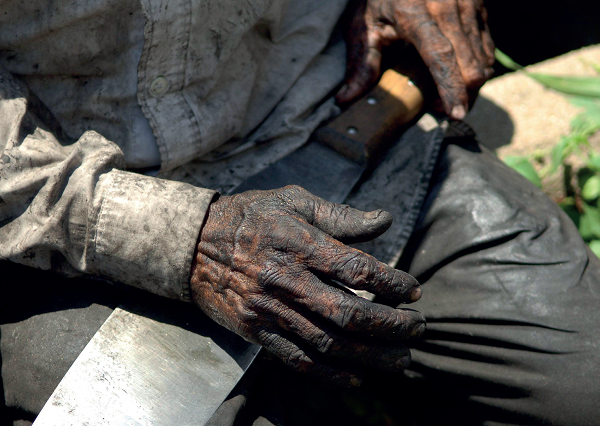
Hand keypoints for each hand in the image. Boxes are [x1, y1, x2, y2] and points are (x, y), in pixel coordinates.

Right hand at [190, 186, 424, 385]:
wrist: (192, 244)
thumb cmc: (249, 217)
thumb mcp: (292, 201)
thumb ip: (340, 215)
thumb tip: (385, 220)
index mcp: (299, 244)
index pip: (357, 270)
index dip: (392, 284)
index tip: (413, 291)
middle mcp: (286, 280)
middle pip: (348, 314)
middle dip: (391, 326)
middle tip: (417, 329)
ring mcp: (269, 310)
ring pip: (328, 343)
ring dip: (370, 355)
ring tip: (400, 359)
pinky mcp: (256, 330)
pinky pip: (297, 359)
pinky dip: (330, 373)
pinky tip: (356, 376)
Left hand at [336, 0, 494, 119]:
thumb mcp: (364, 26)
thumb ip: (360, 64)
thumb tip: (345, 99)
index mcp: (416, 14)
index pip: (440, 57)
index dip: (451, 88)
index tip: (456, 114)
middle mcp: (448, 8)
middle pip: (470, 65)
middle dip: (463, 96)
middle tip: (439, 109)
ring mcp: (469, 6)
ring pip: (484, 60)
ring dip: (470, 86)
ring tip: (446, 94)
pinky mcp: (480, 8)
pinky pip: (488, 48)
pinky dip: (477, 69)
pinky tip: (457, 76)